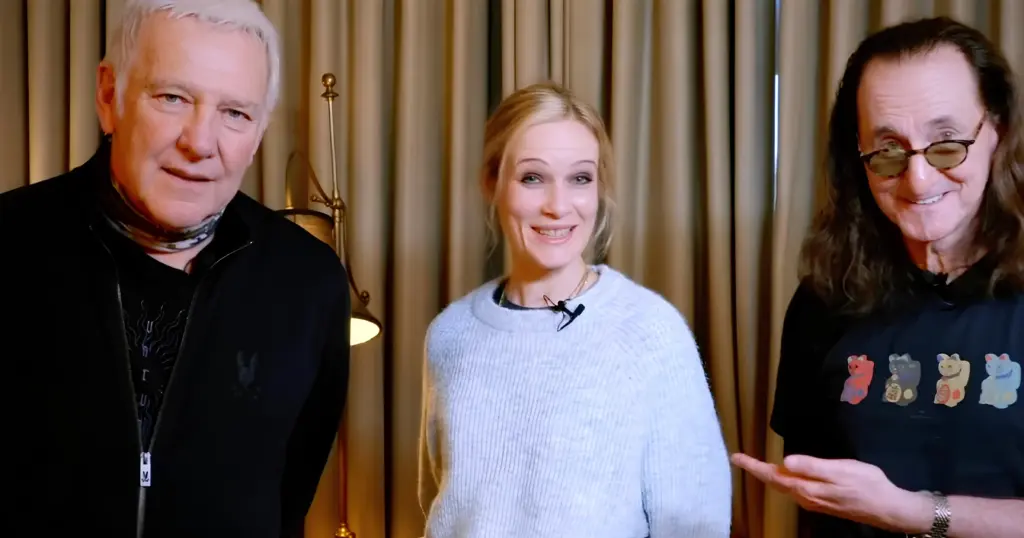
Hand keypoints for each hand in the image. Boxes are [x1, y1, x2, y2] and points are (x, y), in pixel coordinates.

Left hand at [730, 453, 932, 532]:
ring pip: (784, 488)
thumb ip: (812, 466)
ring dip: (769, 476)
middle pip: (775, 483)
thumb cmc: (866, 485)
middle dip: (757, 470)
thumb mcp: (840, 470)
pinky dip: (784, 481)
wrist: (887, 508)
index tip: (736, 457)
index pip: (772, 476)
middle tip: (740, 458)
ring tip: (756, 465)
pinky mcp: (822, 502)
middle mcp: (805, 497)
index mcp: (806, 488)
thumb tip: (784, 462)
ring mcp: (814, 502)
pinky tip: (785, 475)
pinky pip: (795, 490)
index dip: (753, 466)